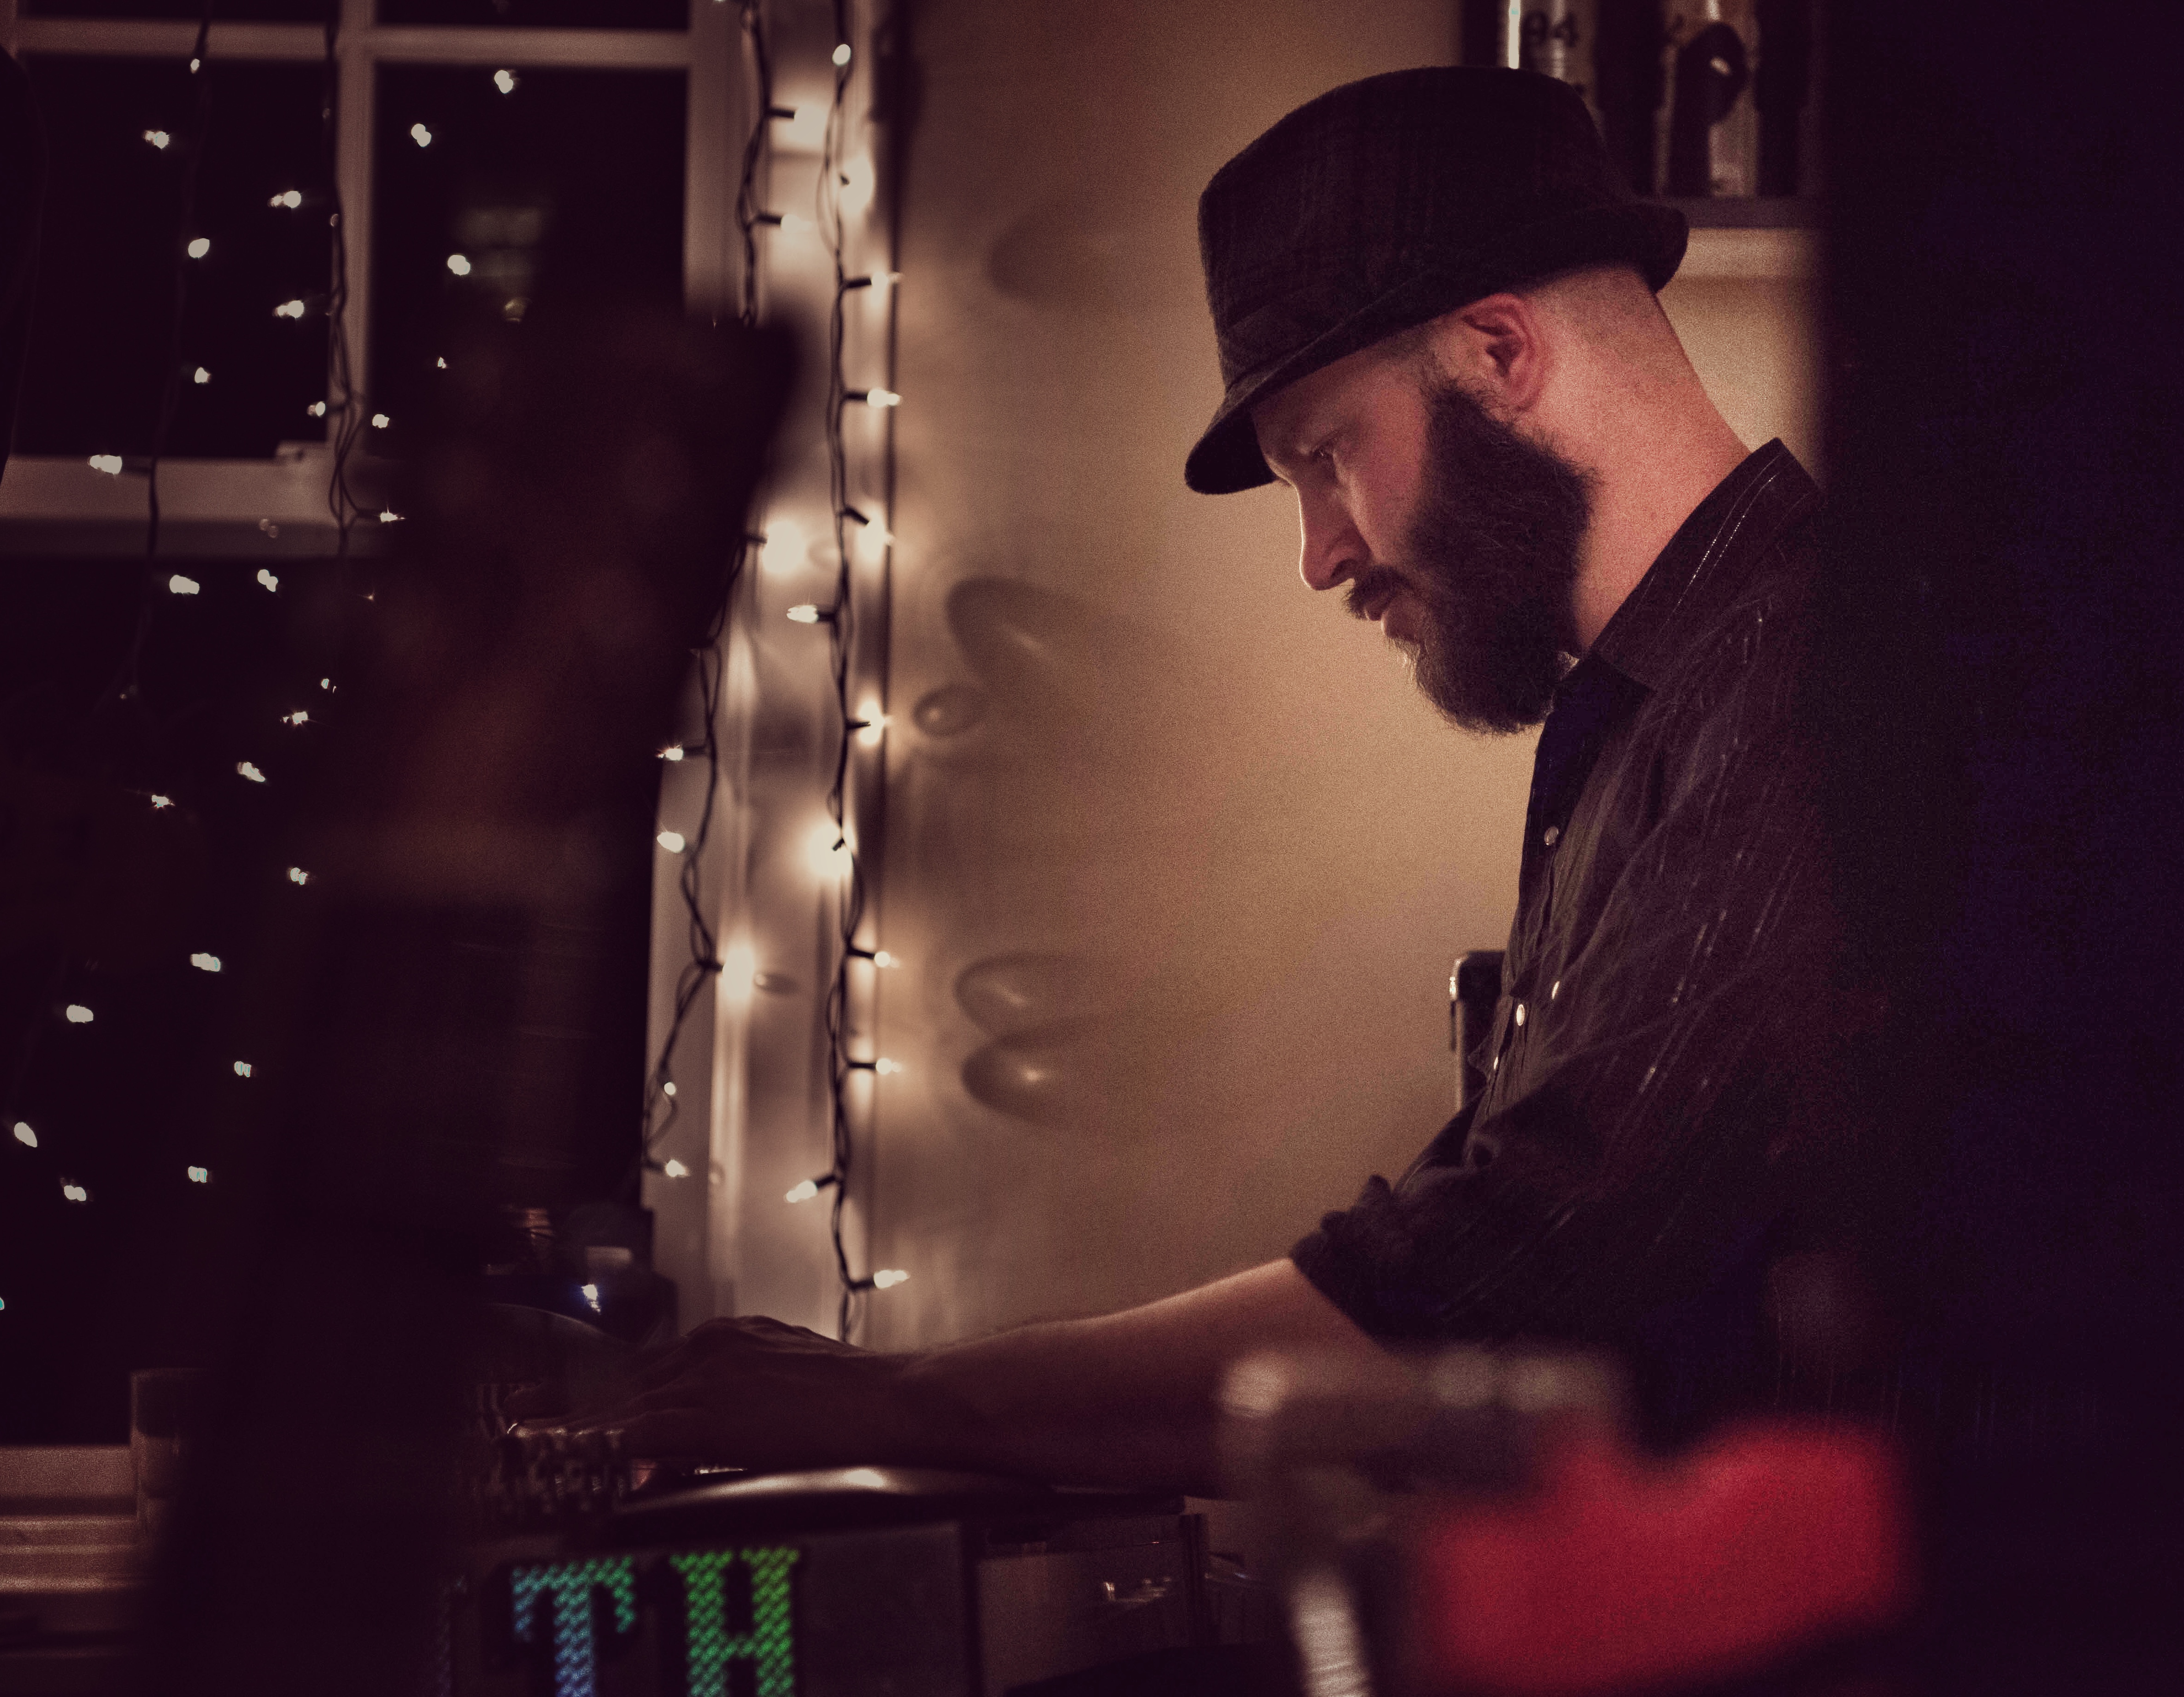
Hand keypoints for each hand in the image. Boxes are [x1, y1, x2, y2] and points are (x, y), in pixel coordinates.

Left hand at [530, 1314, 934, 1467]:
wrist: (899, 1399)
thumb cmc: (860, 1401)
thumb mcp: (789, 1386)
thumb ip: (739, 1405)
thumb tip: (704, 1438)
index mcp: (731, 1339)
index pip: (649, 1363)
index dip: (599, 1383)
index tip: (560, 1395)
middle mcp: (714, 1346)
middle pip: (622, 1377)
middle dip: (565, 1397)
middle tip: (513, 1410)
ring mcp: (712, 1376)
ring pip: (622, 1400)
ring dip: (570, 1421)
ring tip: (524, 1436)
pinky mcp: (717, 1411)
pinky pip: (642, 1429)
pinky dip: (601, 1441)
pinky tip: (572, 1452)